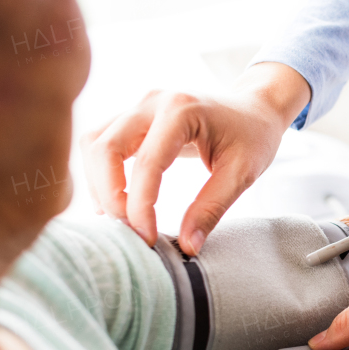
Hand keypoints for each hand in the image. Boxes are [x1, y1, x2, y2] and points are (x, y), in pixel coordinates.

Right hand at [80, 62, 309, 254]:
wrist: (253, 109)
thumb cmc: (252, 137)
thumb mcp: (242, 174)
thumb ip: (212, 209)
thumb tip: (187, 247)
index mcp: (182, 109)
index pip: (147, 163)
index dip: (140, 206)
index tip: (147, 238)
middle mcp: (152, 102)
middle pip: (104, 148)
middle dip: (110, 195)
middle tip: (129, 230)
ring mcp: (138, 106)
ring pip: (94, 144)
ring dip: (99, 184)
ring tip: (121, 218)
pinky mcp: (132, 117)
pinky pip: (101, 143)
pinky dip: (100, 173)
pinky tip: (115, 201)